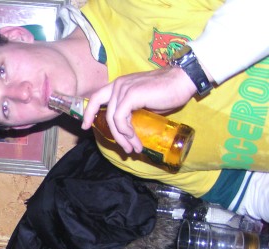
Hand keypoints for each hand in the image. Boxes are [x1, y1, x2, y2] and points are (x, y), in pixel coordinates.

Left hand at [82, 67, 196, 153]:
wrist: (183, 80)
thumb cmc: (167, 92)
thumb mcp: (143, 102)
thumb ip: (131, 111)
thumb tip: (127, 129)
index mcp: (119, 85)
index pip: (97, 97)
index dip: (89, 112)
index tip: (85, 126)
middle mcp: (118, 85)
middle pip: (105, 113)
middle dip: (114, 134)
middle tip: (124, 148)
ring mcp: (123, 88)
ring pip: (113, 119)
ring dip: (123, 137)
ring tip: (133, 147)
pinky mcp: (130, 95)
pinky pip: (120, 118)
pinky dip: (125, 130)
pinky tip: (133, 136)